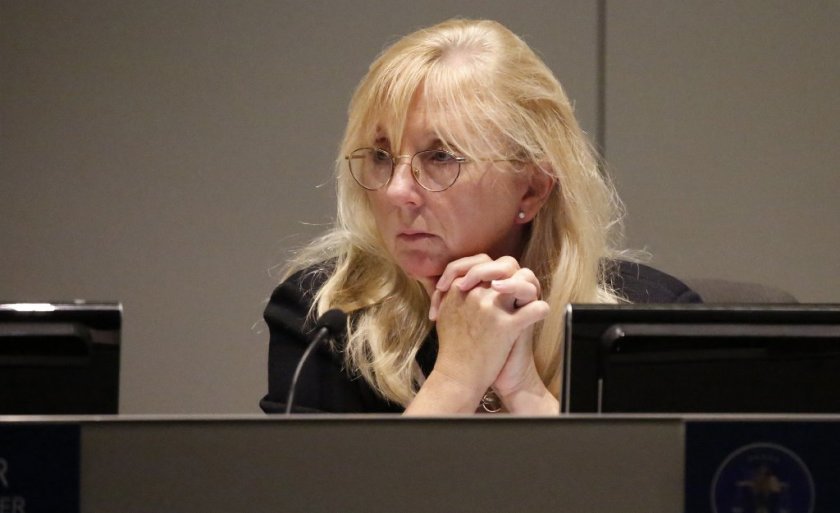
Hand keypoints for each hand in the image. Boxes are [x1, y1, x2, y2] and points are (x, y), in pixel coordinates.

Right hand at [419, 255, 549, 412]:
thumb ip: (453, 295)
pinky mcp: (506, 326)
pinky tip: (539, 314)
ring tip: (528, 298)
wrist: (457, 377)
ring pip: (523, 280)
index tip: (495, 281)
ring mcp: (492, 308)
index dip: (492, 268)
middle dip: (514, 273)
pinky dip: (541, 310)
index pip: (481, 262)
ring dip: (529, 288)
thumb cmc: (452, 348)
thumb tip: (462, 281)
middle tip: (512, 286)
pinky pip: (535, 308)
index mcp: (459, 289)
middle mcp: (476, 294)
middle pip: (505, 266)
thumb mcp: (446, 315)